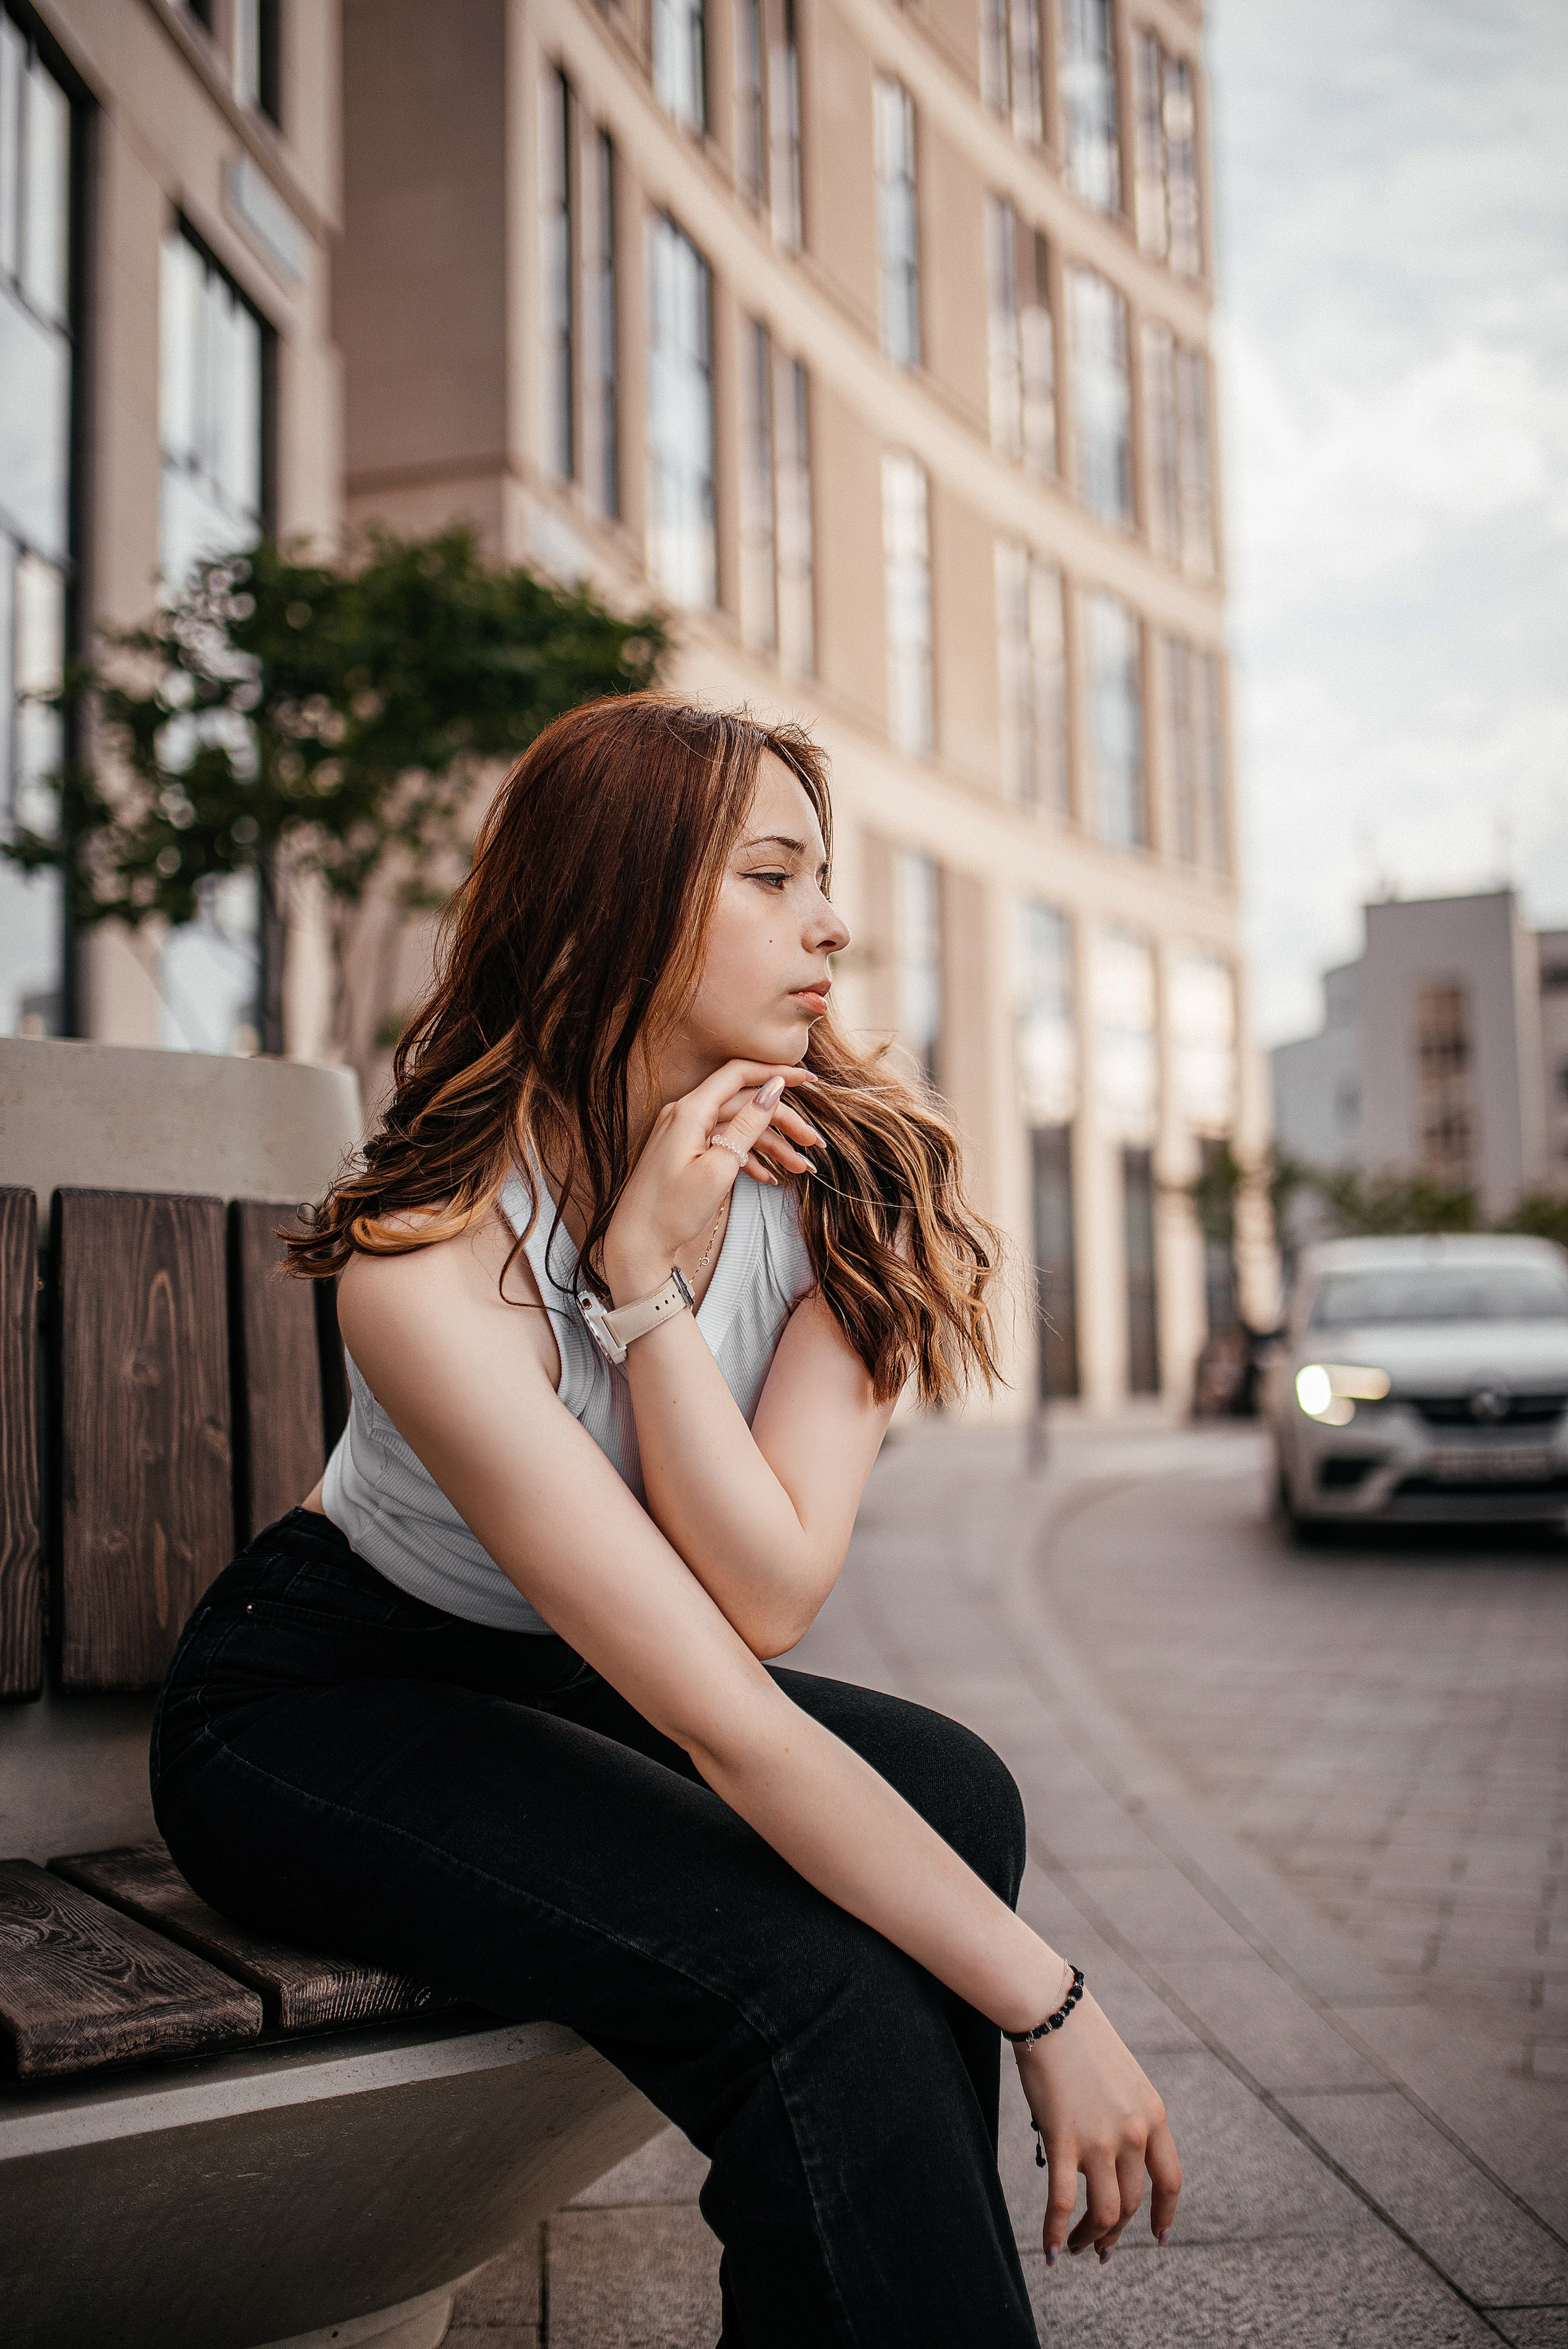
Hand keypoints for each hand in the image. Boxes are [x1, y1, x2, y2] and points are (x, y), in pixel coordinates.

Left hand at [602, 1060, 821, 1301]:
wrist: (637, 1243)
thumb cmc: (672, 1210)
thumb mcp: (719, 1168)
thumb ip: (747, 1125)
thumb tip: (773, 1087)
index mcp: (690, 1111)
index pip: (739, 1074)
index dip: (777, 1073)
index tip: (810, 1081)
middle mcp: (685, 1114)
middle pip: (744, 1103)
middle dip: (783, 1121)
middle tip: (814, 1143)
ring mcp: (684, 1133)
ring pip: (738, 1127)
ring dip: (772, 1145)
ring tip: (802, 1168)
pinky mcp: (686, 1152)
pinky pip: (723, 1144)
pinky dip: (748, 1157)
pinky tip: (770, 1178)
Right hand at [1017, 1994, 1181, 2266]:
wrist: (1052, 2010)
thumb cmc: (1082, 2039)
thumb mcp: (1125, 2080)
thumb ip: (1128, 2119)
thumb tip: (1114, 2160)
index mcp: (1154, 2116)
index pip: (1170, 2181)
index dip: (1164, 2215)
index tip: (1158, 2238)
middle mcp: (1134, 2133)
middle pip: (1131, 2203)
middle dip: (1115, 2233)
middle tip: (1101, 2249)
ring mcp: (1099, 2139)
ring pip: (1104, 2213)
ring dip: (1091, 2240)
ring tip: (1078, 2249)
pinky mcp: (1062, 2140)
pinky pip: (1063, 2203)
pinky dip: (1057, 2233)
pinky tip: (1051, 2251)